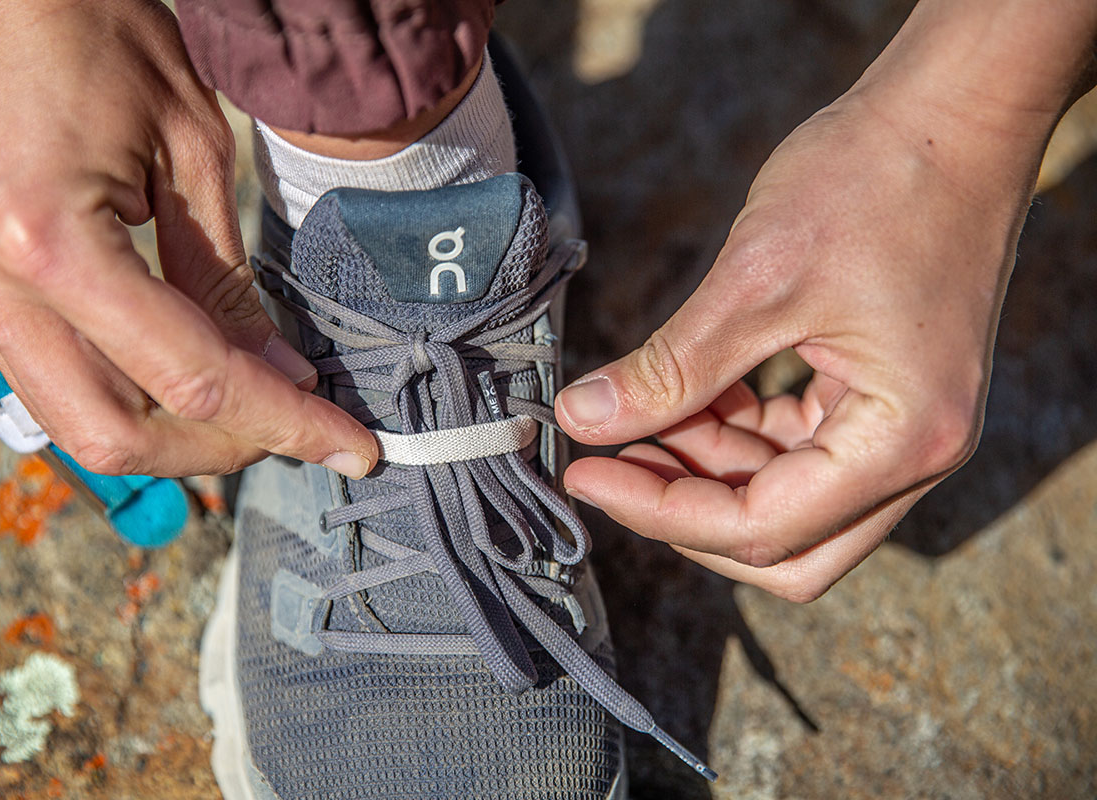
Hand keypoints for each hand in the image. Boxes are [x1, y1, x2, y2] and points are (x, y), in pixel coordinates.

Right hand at [0, 0, 376, 477]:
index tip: (351, 447)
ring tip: (256, 406)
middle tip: (302, 426)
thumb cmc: (96, 30)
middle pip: (120, 434)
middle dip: (225, 446)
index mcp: (52, 245)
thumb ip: (222, 281)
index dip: (285, 422)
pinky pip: (53, 379)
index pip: (194, 377)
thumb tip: (272, 372)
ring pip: (79, 423)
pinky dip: (131, 394)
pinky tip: (192, 375)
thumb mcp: (191, 149)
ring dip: (178, 435)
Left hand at [555, 0, 1095, 601]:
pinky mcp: (882, 397)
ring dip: (706, 472)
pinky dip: (735, 436)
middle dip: (688, 514)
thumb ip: (672, 367)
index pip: (764, 527)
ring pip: (788, 501)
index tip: (584, 473)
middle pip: (786, 544)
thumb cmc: (875, 181)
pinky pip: (798, 450)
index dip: (660, 511)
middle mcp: (917, 453)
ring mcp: (904, 428)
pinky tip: (683, 396)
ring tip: (634, 416)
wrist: (954, 112)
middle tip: (610, 465)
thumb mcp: (758, 281)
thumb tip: (582, 420)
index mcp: (904, 438)